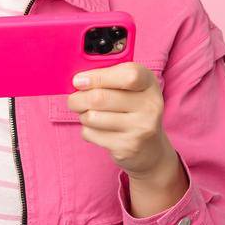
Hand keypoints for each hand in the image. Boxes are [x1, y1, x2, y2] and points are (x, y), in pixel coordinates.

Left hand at [67, 62, 177, 178]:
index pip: (129, 75)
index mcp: (149, 83)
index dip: (98, 76)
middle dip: (77, 99)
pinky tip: (98, 130)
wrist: (150, 148)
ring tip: (89, 115)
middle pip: (100, 98)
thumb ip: (108, 77)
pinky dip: (87, 131)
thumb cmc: (131, 108)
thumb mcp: (129, 86)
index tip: (79, 81)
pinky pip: (91, 134)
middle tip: (74, 101)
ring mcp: (141, 128)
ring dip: (82, 115)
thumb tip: (79, 81)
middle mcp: (150, 105)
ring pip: (91, 117)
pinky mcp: (128, 147)